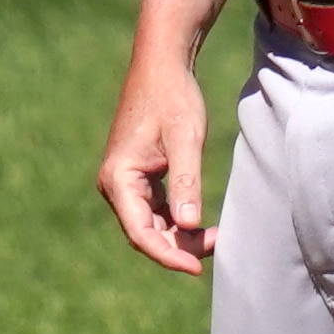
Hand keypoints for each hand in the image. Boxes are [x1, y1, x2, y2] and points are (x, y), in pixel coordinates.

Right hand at [99, 52, 214, 275]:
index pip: (140, 232)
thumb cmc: (173, 98)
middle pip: (145, 234)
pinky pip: (156, 211)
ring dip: (181, 236)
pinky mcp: (139, 178)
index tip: (196, 268)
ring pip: (152, 226)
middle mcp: (115, 185)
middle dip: (179, 247)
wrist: (162, 66)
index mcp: (118, 178)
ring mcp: (125, 183)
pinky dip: (179, 221)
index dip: (168, 254)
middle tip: (218, 246)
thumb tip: (189, 224)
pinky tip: (205, 225)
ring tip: (217, 236)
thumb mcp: (185, 139)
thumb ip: (187, 181)